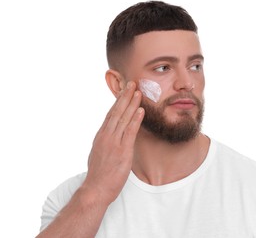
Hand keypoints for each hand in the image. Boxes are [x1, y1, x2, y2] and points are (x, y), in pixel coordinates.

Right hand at [82, 81, 143, 203]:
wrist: (96, 189)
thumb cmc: (99, 174)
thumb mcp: (99, 153)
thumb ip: (106, 142)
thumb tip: (111, 135)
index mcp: (101, 135)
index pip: (110, 114)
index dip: (118, 101)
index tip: (123, 90)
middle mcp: (106, 136)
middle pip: (116, 111)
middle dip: (125, 96)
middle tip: (132, 83)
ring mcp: (113, 142)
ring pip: (123, 118)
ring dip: (132, 104)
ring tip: (138, 92)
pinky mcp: (122, 151)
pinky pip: (129, 132)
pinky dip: (135, 120)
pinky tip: (141, 110)